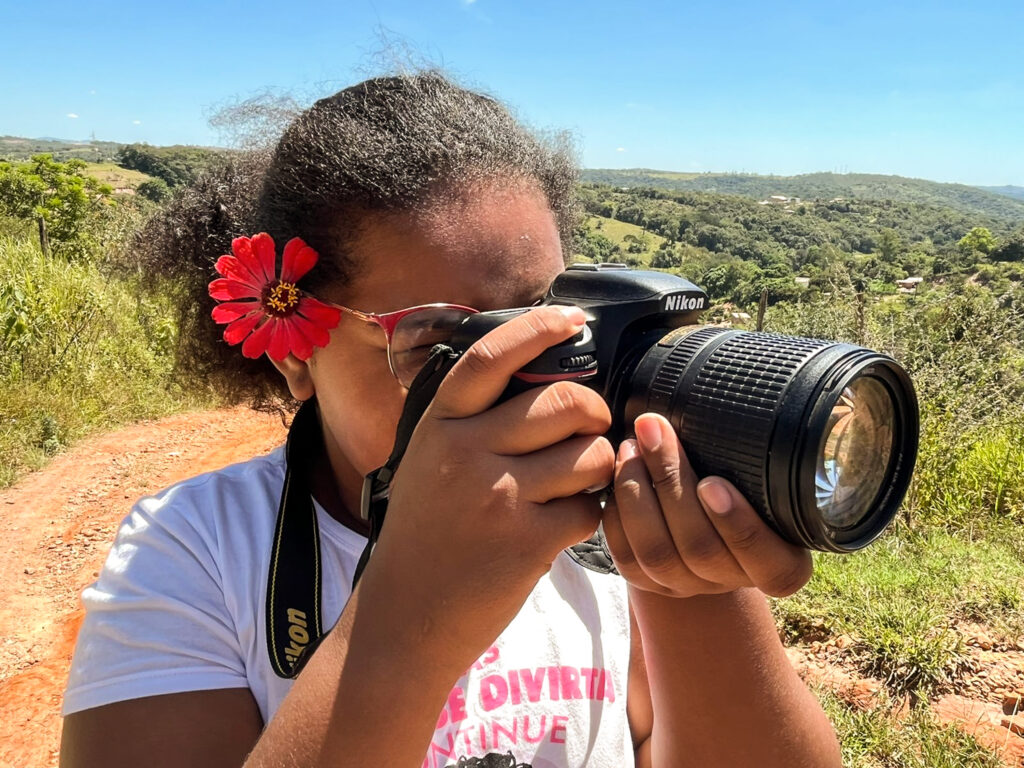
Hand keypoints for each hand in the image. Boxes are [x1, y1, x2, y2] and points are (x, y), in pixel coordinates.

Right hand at [360, 305, 615, 665]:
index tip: (573, 319)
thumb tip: (543, 380)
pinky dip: (586, 514)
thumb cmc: (426, 532)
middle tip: (589, 427)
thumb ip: (473, 421)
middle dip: (594, 412)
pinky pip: (589, 508)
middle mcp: (466, 453)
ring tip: (573, 483)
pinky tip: (560, 523)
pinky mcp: (527, 543)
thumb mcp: (428, 461)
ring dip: (596, 467)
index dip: (538, 328)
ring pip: (590, 454)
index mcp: (441, 425)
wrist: (407, 614)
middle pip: (565, 402)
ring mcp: (497, 497)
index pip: (491, 357)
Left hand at [602, 413, 811, 598]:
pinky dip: (618, 511)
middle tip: (655, 429)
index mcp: (781, 564)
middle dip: (671, 481)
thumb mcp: (763, 476)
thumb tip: (729, 403)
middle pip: (700, 547)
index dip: (739, 526)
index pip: (770, 563)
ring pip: (658, 552)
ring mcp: (688, 586)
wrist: (708, 520)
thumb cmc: (744, 484)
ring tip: (631, 446)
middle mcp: (733, 581)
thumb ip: (756, 460)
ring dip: (637, 492)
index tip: (712, 482)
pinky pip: (626, 554)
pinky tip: (618, 473)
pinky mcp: (648, 581)